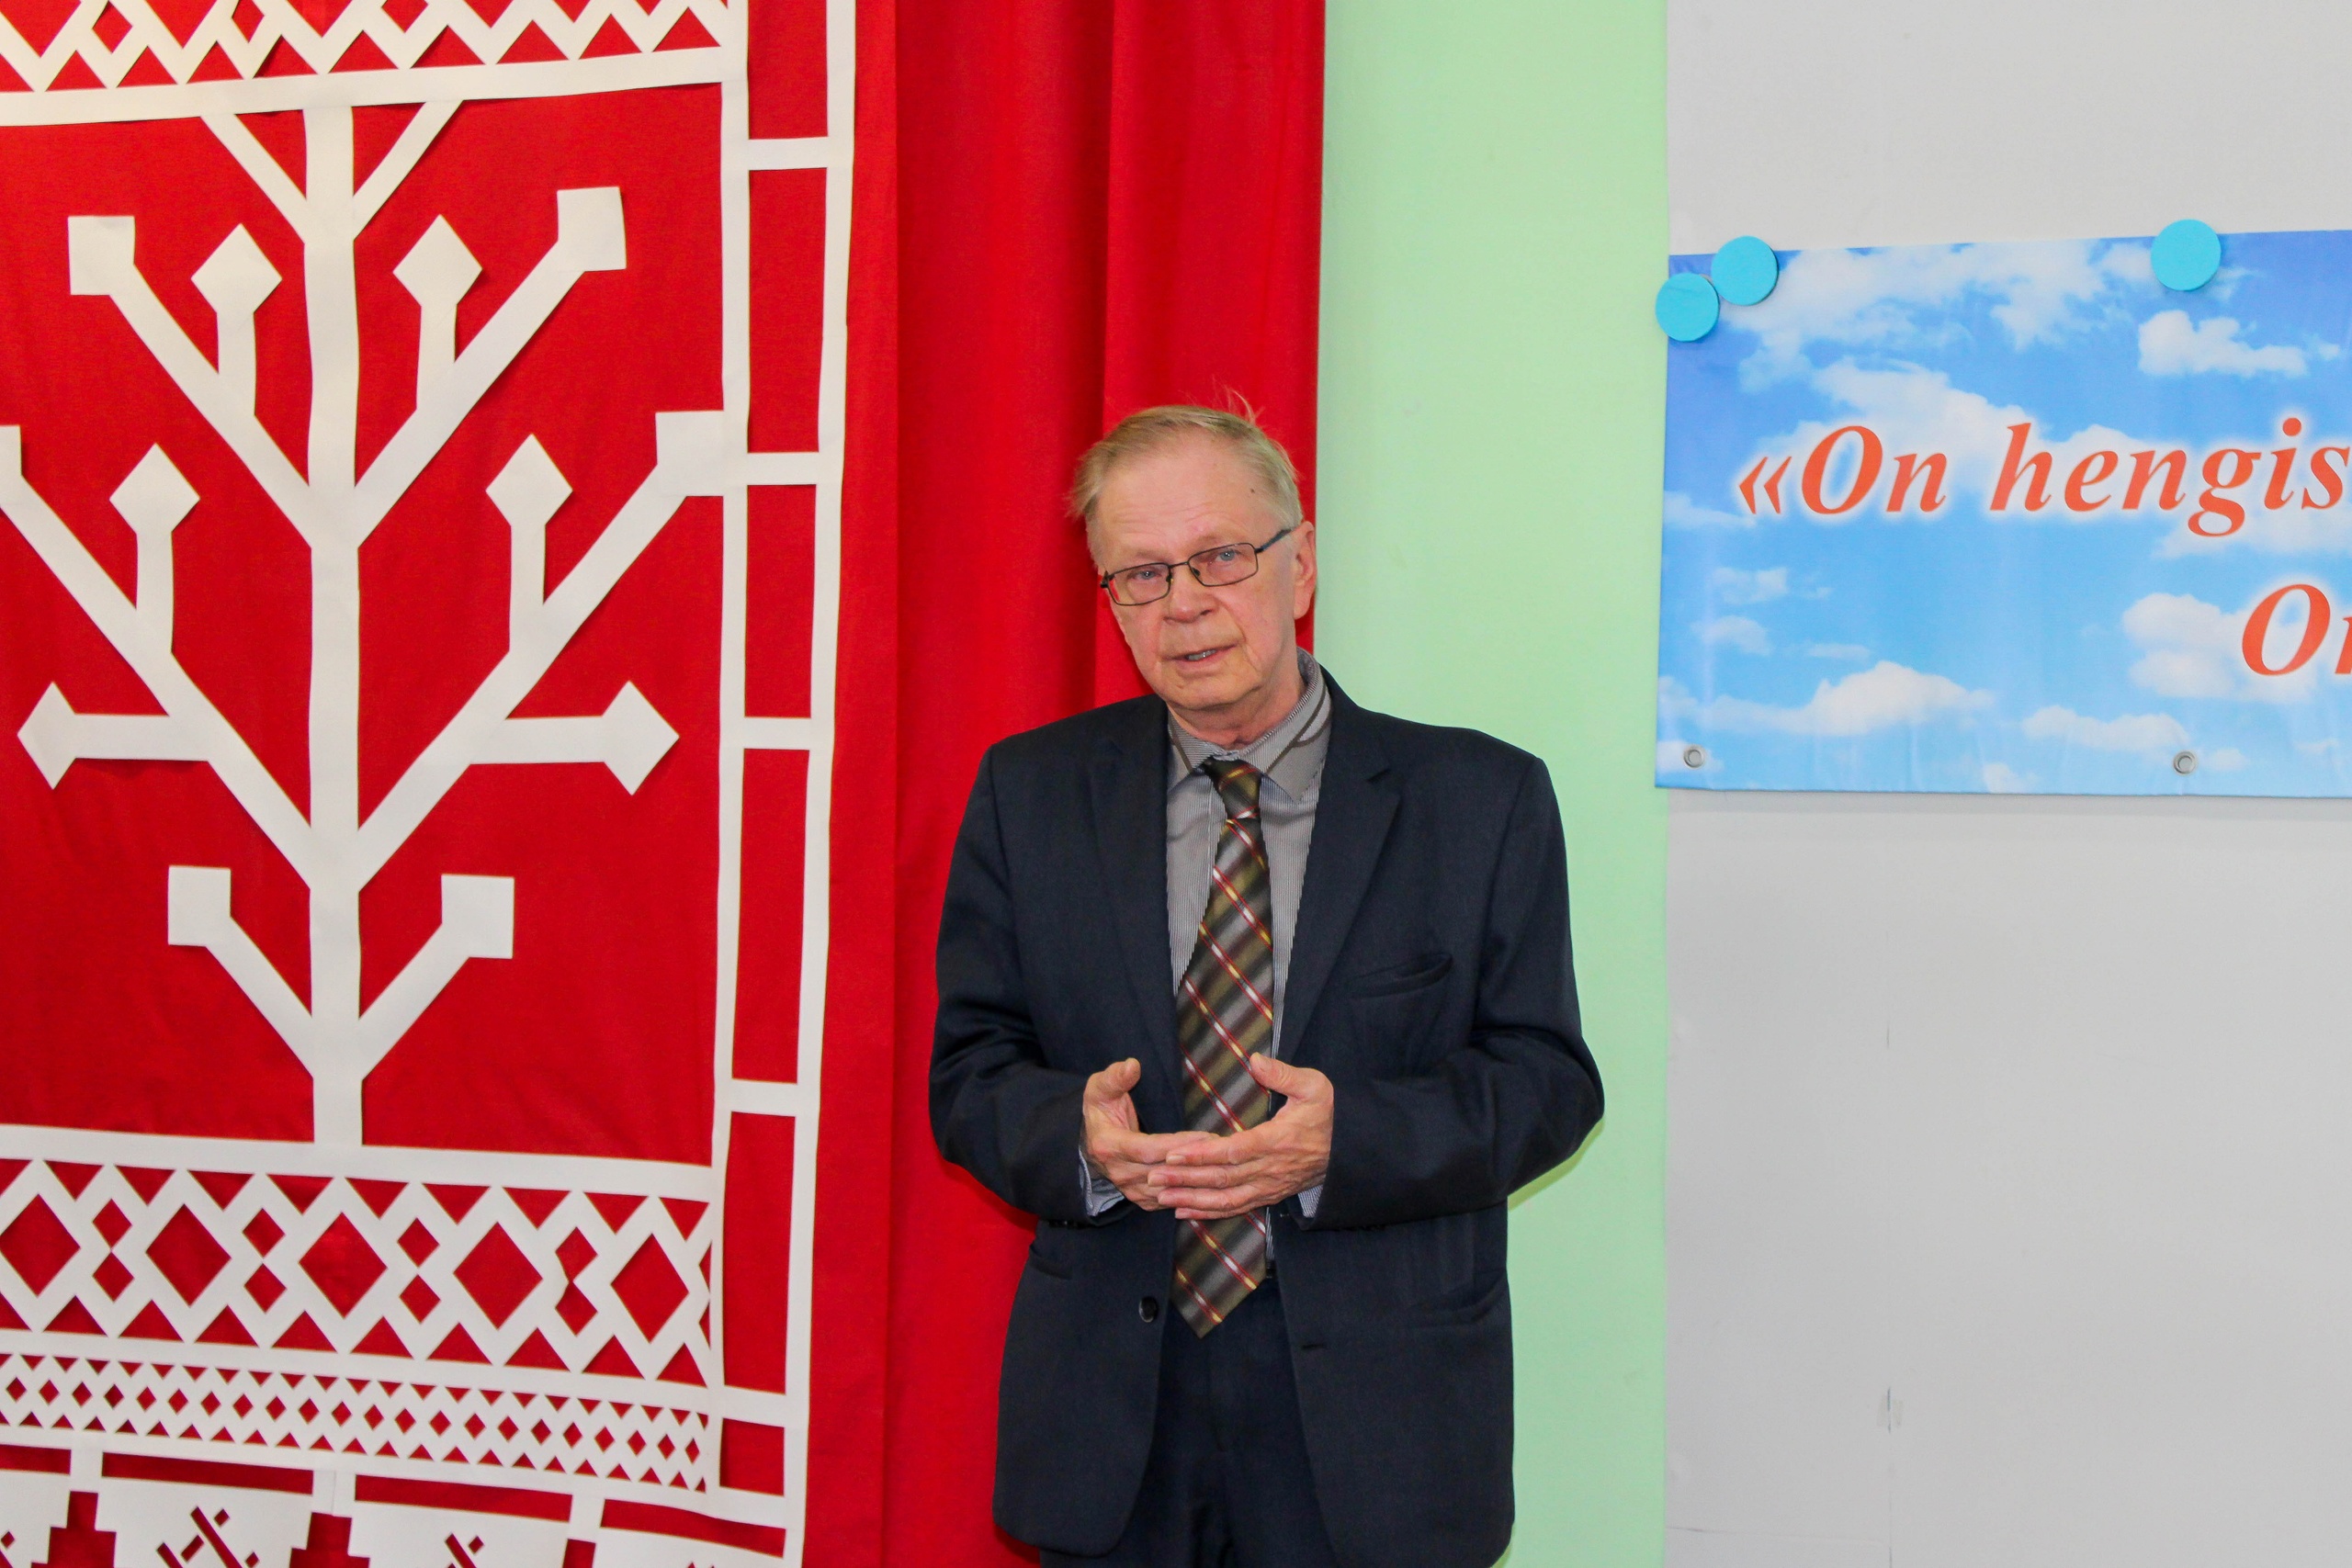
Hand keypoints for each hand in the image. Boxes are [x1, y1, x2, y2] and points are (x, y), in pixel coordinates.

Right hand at [1082, 1058, 1214, 1209]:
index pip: (1147, 1150)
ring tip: (1225, 1164)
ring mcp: (1130, 1190)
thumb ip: (1115, 1077)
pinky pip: (1171, 1200)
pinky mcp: (1142, 1199)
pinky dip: (1192, 1192)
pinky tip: (1212, 1179)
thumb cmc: (1100, 1109)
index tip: (1206, 1137)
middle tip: (1225, 1150)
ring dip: (1198, 1180)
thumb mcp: (1100, 1088)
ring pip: (1170, 1191)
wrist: (1090, 1140)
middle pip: (1163, 1174)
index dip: (1177, 1145)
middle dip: (1196, 1163)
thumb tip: (1133, 1066)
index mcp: (1109, 1146)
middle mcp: (1119, 1173)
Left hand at [1149, 1055, 1332, 1220]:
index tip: (1173, 1154)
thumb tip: (1254, 1060)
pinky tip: (1185, 1212)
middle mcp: (1270, 1169)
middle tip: (1152, 1178)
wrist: (1351, 1149)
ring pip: (1226, 1199)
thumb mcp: (1314, 1086)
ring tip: (1161, 1198)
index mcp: (1277, 1141)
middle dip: (1185, 1180)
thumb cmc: (1330, 1114)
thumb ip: (1282, 1074)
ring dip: (1192, 1200)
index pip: (1232, 1151)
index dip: (1201, 1155)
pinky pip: (1236, 1208)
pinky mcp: (1269, 1195)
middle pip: (1222, 1179)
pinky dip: (1209, 1212)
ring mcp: (1269, 1186)